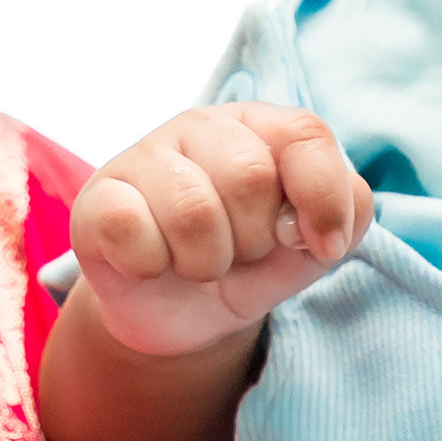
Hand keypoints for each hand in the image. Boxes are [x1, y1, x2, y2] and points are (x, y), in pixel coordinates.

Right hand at [64, 103, 372, 361]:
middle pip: (250, 176)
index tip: (321, 247)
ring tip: (197, 264)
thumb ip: (345, 217)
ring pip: (193, 211)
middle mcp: (200, 127)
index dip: (322, 197)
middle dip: (255, 239)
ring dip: (205, 262)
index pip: (305, 134)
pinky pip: (131, 230)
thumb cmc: (249, 263)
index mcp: (260, 126)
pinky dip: (151, 266)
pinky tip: (150, 264)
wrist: (180, 314)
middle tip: (239, 253)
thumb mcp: (311, 247)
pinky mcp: (96, 200)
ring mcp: (142, 157)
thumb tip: (319, 227)